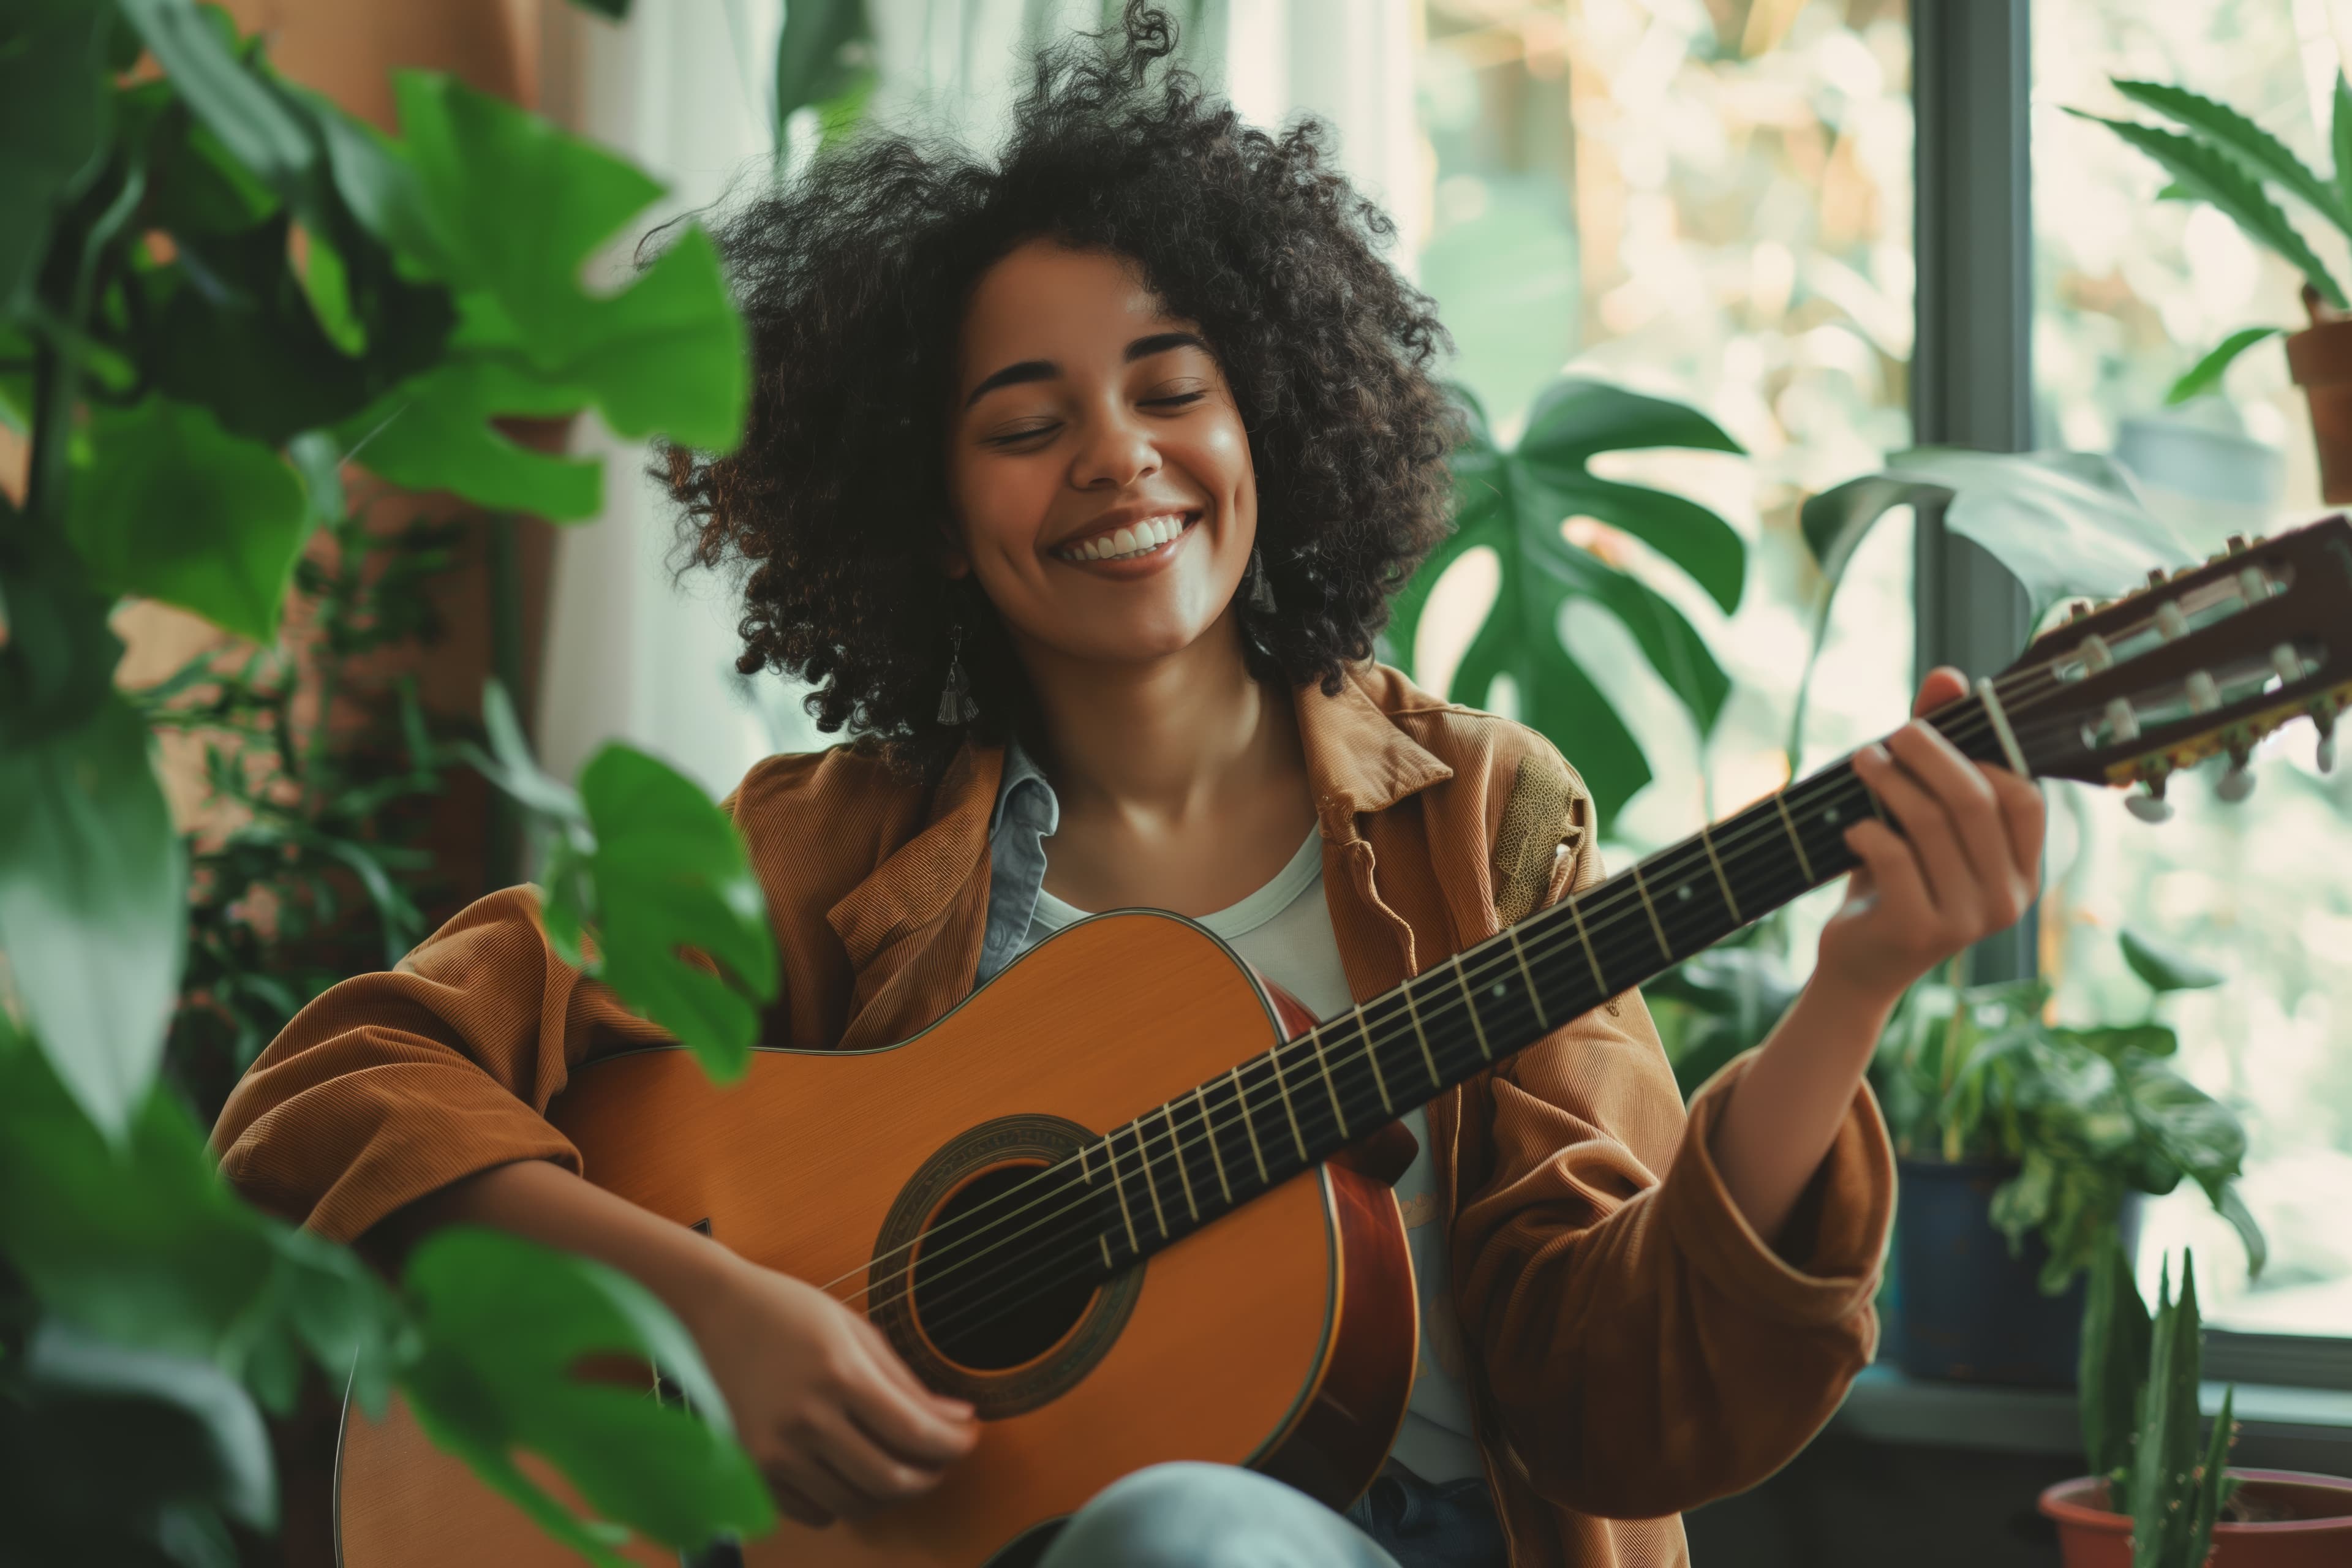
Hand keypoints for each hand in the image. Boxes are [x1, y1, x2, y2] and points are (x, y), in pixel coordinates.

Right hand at [689, 1253, 980, 1526]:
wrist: (717, 1311)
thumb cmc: (791, 1311)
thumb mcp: (857, 1331)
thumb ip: (907, 1383)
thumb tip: (958, 1417)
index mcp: (838, 1374)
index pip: (914, 1432)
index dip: (953, 1444)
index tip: (967, 1439)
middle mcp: (805, 1419)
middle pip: (889, 1479)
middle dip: (929, 1476)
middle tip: (940, 1461)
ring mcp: (775, 1450)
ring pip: (855, 1503)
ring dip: (890, 1494)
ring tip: (901, 1466)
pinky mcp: (754, 1469)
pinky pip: (816, 1512)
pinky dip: (846, 1503)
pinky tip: (853, 1474)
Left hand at [1816, 665, 2046, 1012]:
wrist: (1861, 964)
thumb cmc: (1898, 879)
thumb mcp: (1921, 816)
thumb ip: (1941, 749)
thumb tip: (1947, 677)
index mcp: (2024, 869)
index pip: (2026, 797)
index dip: (1984, 755)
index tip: (1938, 731)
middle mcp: (2010, 898)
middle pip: (1976, 800)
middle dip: (1929, 754)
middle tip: (1890, 736)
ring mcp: (1969, 920)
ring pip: (1931, 824)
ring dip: (1889, 783)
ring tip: (1863, 763)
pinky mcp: (1921, 931)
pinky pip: (1895, 857)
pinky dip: (1868, 830)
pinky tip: (1852, 828)